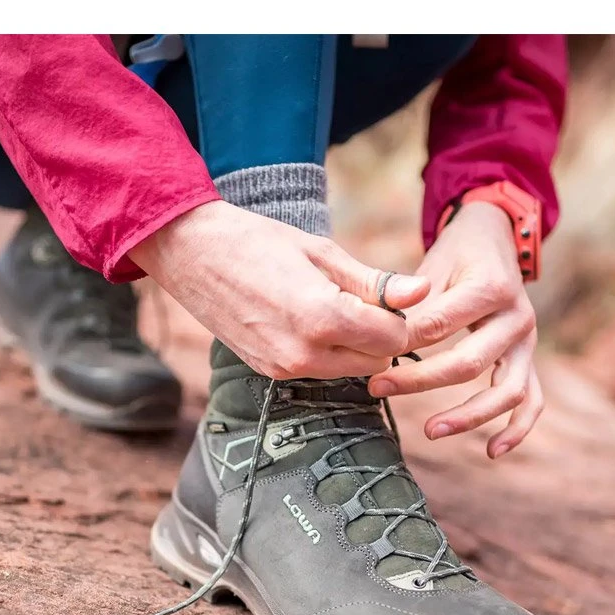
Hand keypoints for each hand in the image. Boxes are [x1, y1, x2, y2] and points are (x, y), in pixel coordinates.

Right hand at [129, 200, 429, 379]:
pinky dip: (326, 351)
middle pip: (376, 361)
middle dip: (379, 335)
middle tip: (359, 299)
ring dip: (353, 346)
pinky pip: (319, 371)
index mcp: (322, 318)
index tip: (385, 295)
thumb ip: (374, 281)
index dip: (397, 317)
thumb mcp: (322, 252)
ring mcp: (284, 368)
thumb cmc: (257, 242)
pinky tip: (304, 318)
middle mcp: (304, 354)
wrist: (191, 254)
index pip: (393, 339)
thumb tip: (422, 292)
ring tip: (330, 305)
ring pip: (349, 370)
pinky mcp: (269, 372)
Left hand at [368, 201, 542, 457]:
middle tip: (377, 388)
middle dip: (418, 382)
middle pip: (468, 362)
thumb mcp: (430, 267)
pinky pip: (532, 399)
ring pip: (506, 390)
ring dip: (469, 416)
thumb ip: (408, 301)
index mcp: (490, 287)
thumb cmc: (454, 256)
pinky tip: (492, 452)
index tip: (368, 356)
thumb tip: (372, 335)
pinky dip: (517, 429)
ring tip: (431, 431)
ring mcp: (527, 341)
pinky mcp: (528, 359)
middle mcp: (516, 316)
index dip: (401, 344)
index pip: (439, 325)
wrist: (494, 239)